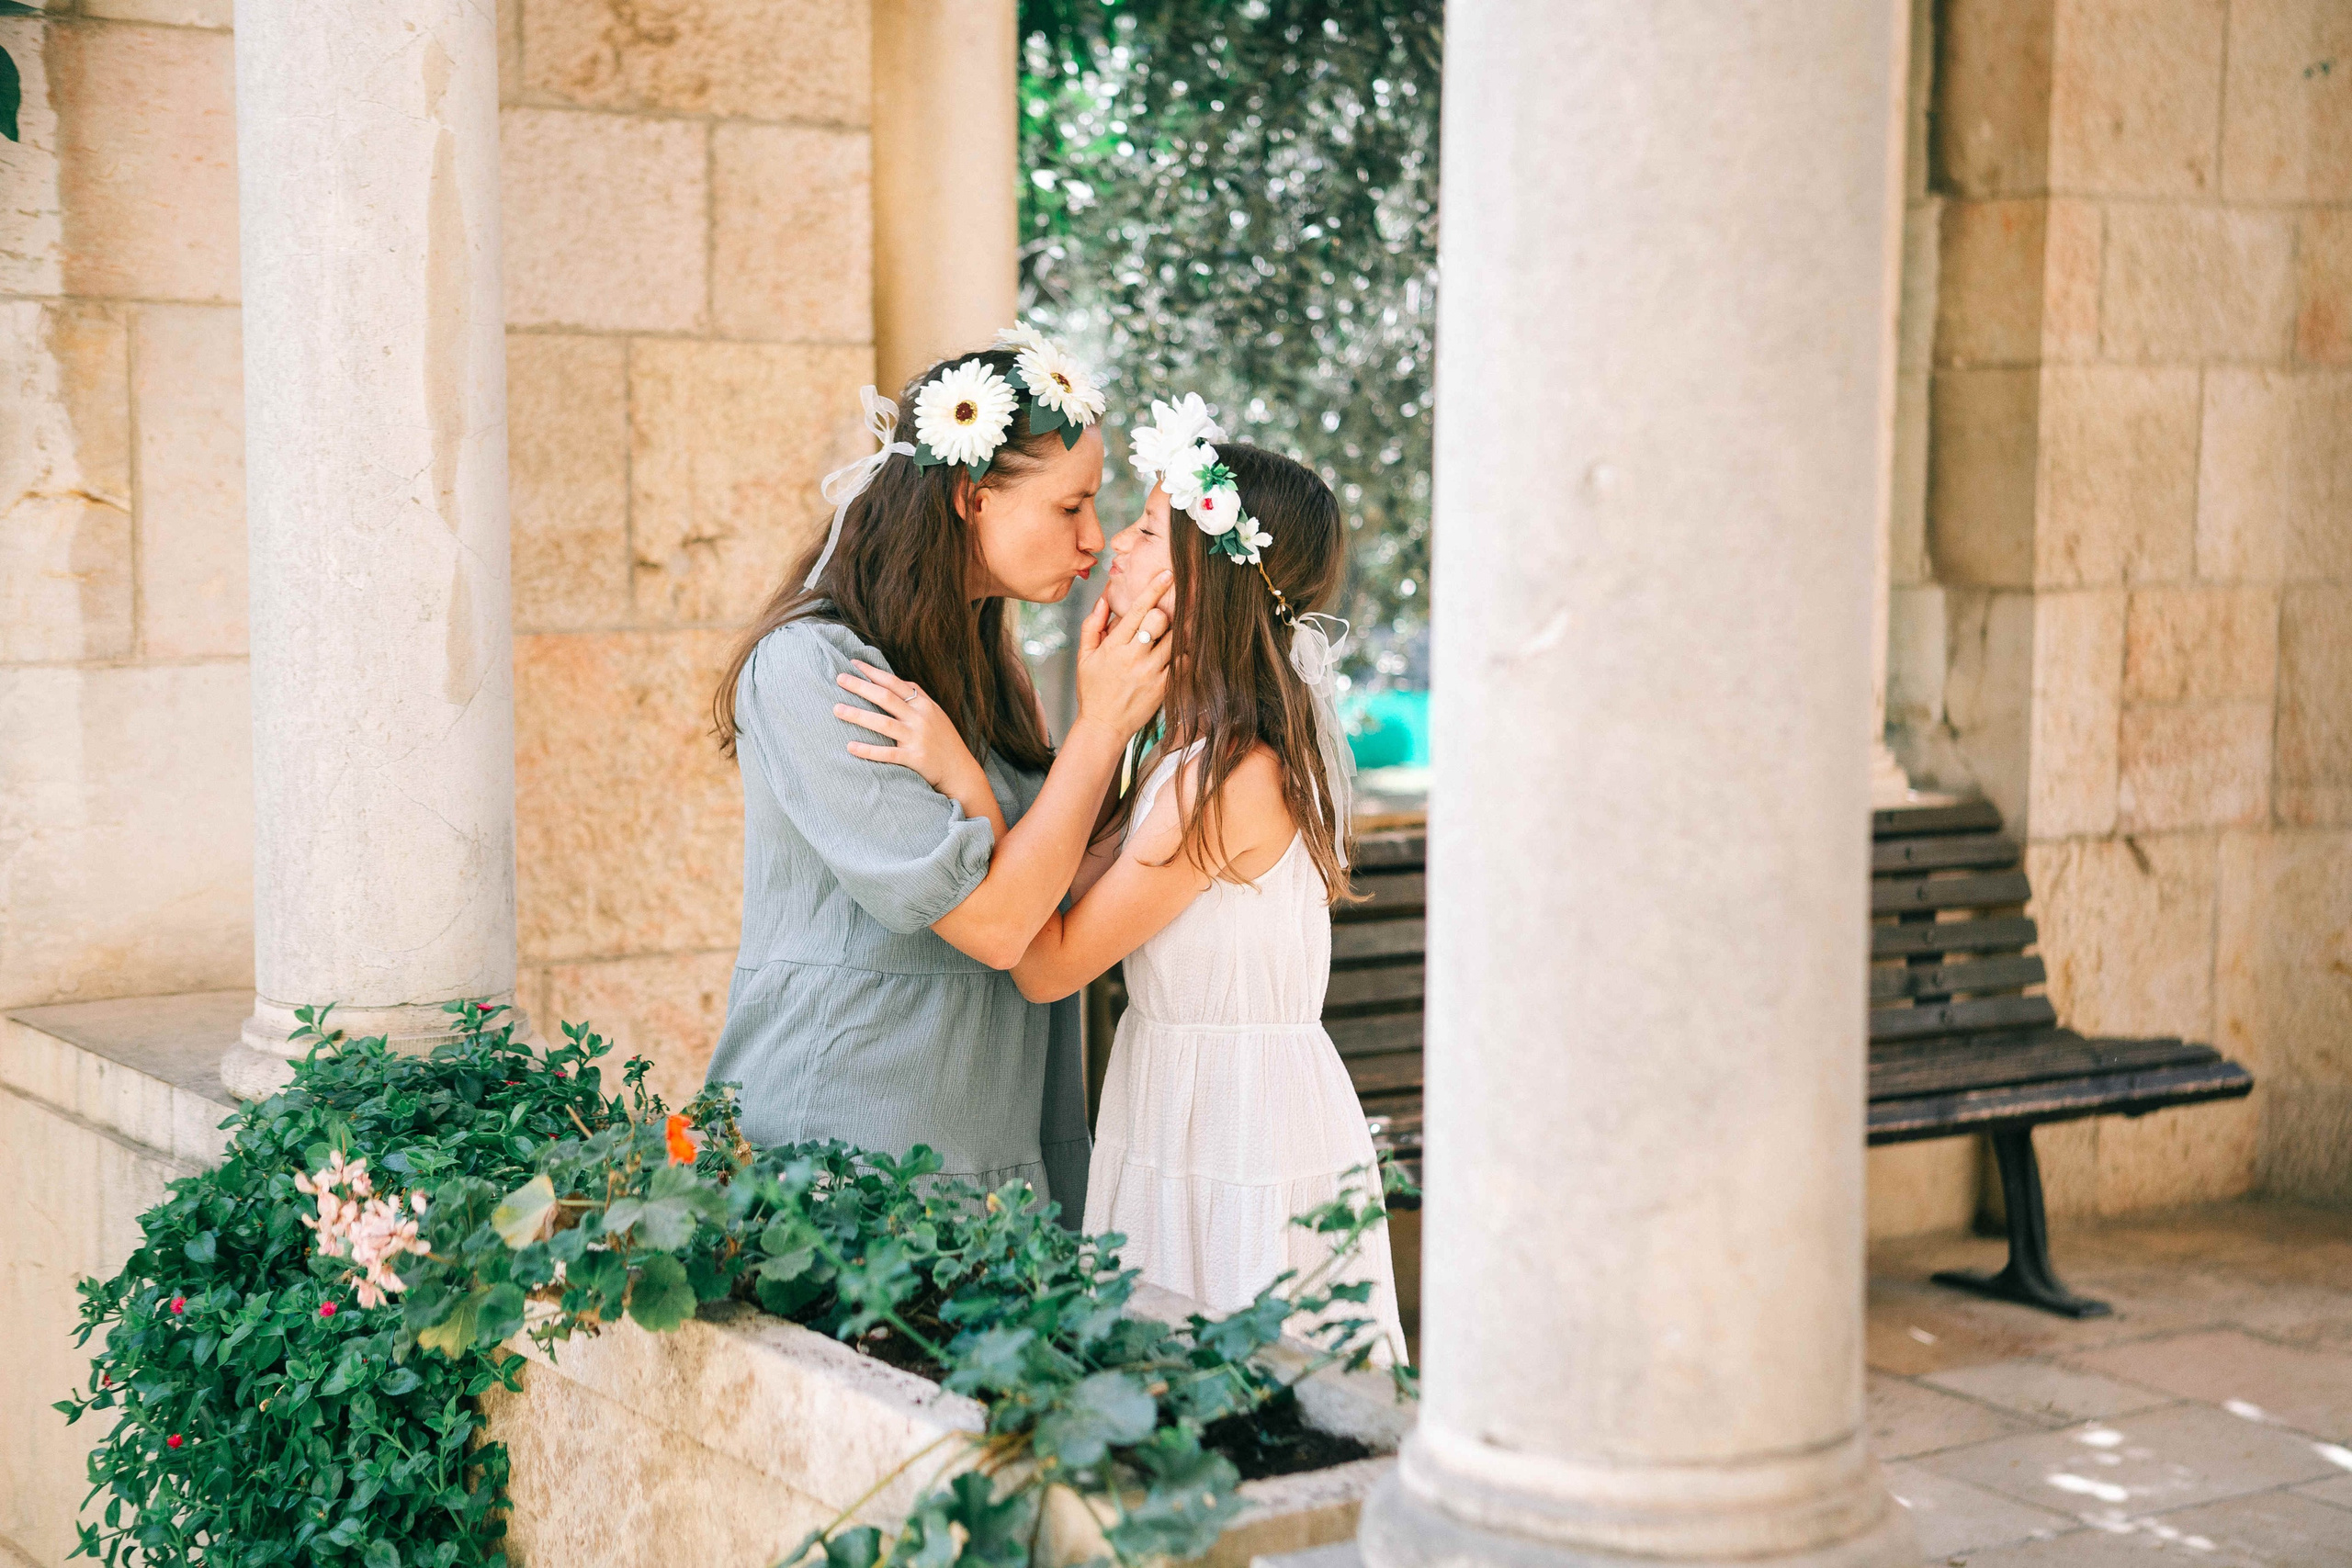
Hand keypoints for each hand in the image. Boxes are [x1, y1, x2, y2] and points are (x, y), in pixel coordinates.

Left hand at [835, 662, 986, 796]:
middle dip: (861, 686)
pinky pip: (887, 754)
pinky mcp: (914, 759)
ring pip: (883, 724)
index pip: (895, 683)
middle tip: (839, 678)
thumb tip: (897, 680)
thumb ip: (918, 696)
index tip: (853, 663)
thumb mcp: (936, 713)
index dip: (874, 672)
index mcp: (924, 705)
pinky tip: (850, 747)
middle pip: (886, 698)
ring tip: (837, 709)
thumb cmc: (945, 741)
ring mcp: (917, 738)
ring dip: (858, 715)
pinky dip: (868, 750)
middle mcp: (920, 718)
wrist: (960, 772)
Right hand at [1072, 572, 1174, 741]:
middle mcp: (1134, 657)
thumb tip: (1104, 598)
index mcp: (1114, 646)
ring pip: (1176, 640)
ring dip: (1182, 628)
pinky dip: (1187, 652)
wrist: (1104, 727)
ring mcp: (1151, 673)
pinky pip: (1183, 663)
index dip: (1153, 589)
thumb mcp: (1084, 656)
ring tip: (1189, 620)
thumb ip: (1093, 625)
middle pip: (1160, 621)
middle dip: (1166, 611)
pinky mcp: (1164, 687)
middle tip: (1170, 609)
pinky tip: (1186, 647)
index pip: (1137, 610)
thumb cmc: (1092, 689)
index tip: (1167, 574)